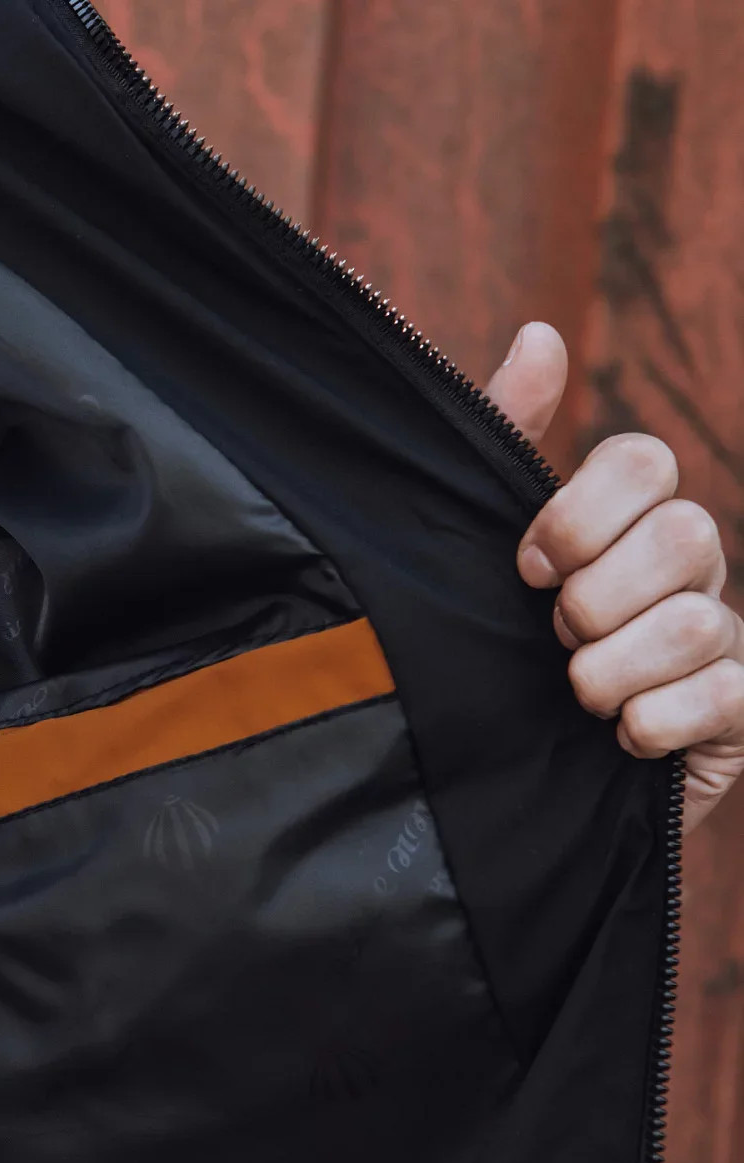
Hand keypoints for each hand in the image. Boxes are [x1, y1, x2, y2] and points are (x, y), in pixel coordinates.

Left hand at [484, 321, 743, 831]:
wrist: (515, 785)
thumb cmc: (503, 658)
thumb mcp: (484, 552)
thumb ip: (505, 443)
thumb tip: (541, 335)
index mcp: (631, 522)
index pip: (643, 461)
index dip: (581, 512)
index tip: (524, 568)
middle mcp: (688, 572)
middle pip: (686, 535)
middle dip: (597, 598)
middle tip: (553, 638)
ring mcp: (720, 643)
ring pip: (696, 622)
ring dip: (612, 669)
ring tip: (574, 698)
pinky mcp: (737, 717)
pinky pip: (724, 697)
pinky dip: (654, 723)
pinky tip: (620, 741)